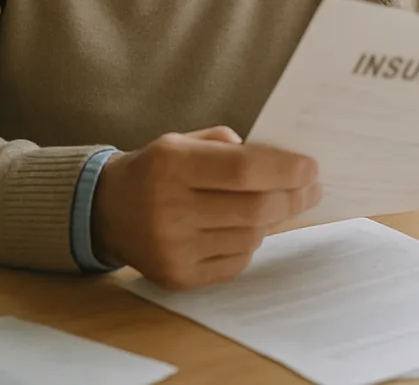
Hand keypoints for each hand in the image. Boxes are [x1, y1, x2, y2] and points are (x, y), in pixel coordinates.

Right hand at [90, 126, 320, 289]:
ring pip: (251, 236)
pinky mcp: (179, 276)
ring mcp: (174, 248)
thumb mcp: (181, 141)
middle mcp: (170, 209)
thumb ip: (228, 145)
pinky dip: (249, 243)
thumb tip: (283, 161)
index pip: (244, 170)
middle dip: (294, 197)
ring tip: (274, 204)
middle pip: (255, 208)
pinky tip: (244, 227)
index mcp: (171, 166)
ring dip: (271, 219)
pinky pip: (237, 261)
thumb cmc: (156, 170)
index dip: (285, 169)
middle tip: (312, 188)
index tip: (311, 167)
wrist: (106, 211)